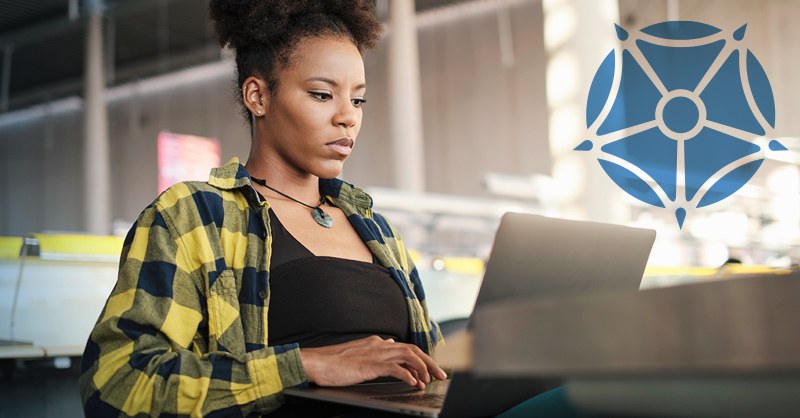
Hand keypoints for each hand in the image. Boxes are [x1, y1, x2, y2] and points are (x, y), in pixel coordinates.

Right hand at [299, 336, 447, 388]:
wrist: (317, 362)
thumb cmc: (333, 363)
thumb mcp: (356, 355)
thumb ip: (373, 353)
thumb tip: (387, 352)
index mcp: (376, 342)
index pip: (405, 347)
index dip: (420, 358)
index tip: (428, 369)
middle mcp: (379, 345)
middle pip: (413, 349)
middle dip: (429, 362)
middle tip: (440, 374)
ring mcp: (376, 353)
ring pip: (410, 356)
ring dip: (423, 368)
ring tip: (430, 380)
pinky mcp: (372, 365)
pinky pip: (397, 369)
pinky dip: (409, 376)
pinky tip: (414, 384)